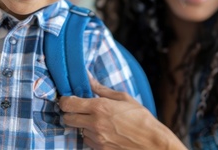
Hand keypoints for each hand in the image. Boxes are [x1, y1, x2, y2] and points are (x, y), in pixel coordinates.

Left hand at [59, 77, 185, 149]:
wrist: (153, 143)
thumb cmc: (141, 118)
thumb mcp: (123, 98)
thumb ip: (101, 88)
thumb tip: (87, 76)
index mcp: (99, 107)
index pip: (68, 104)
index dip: (64, 100)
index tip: (68, 99)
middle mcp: (94, 123)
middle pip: (66, 118)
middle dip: (70, 113)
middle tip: (79, 109)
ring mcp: (96, 138)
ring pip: (77, 130)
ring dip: (82, 125)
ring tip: (97, 121)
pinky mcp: (99, 149)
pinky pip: (87, 141)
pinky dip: (91, 135)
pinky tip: (103, 131)